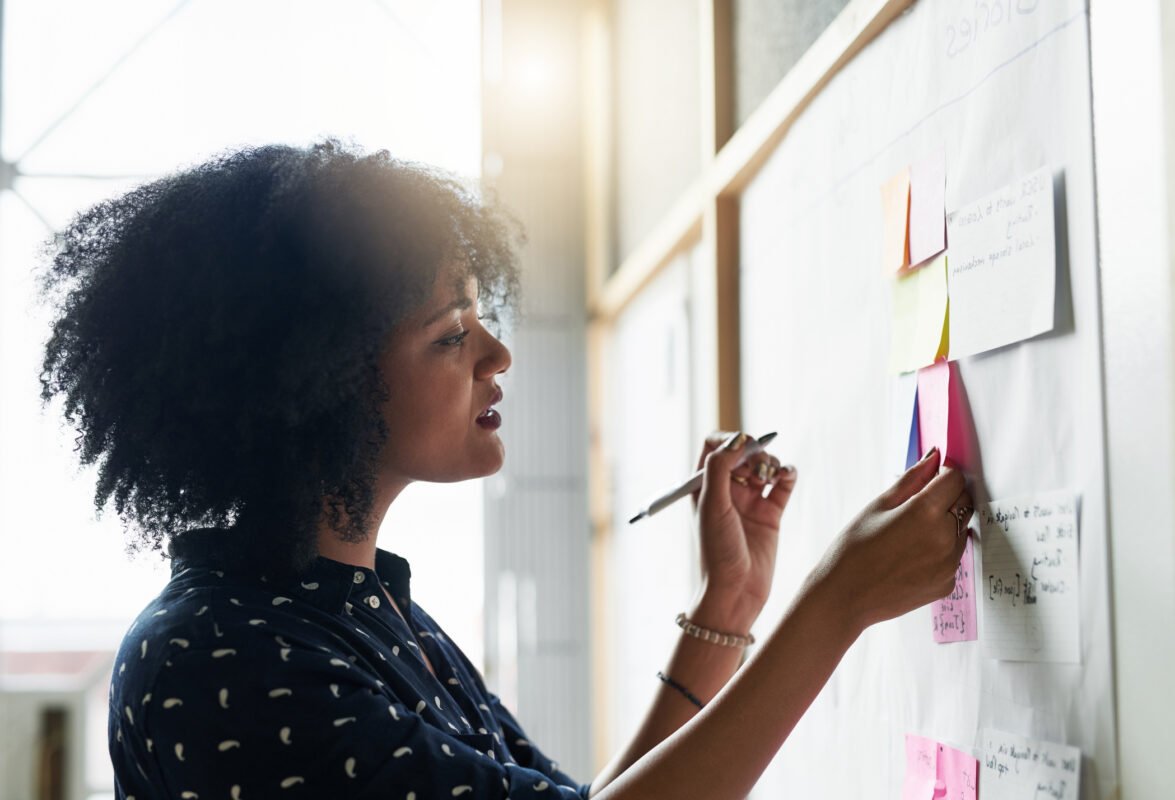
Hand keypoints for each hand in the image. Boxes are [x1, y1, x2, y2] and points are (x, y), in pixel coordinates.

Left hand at [689, 431, 797, 630]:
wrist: (735, 592)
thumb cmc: (716, 551)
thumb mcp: (712, 505)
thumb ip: (720, 468)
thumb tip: (737, 439)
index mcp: (705, 485)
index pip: (716, 445)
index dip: (731, 439)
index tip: (744, 447)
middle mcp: (727, 490)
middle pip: (743, 452)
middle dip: (755, 451)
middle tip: (759, 466)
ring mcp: (750, 501)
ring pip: (765, 466)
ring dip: (771, 462)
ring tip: (771, 477)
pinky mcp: (771, 514)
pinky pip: (783, 484)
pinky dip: (788, 474)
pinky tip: (787, 476)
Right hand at [811, 447, 972, 631]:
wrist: (845, 597)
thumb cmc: (854, 549)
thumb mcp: (878, 506)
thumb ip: (911, 479)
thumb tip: (934, 457)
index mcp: (925, 512)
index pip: (955, 479)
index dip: (943, 474)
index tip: (932, 478)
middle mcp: (944, 538)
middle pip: (964, 502)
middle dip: (947, 497)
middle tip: (917, 505)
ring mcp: (949, 564)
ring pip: (961, 529)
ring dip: (945, 524)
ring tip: (910, 535)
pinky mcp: (948, 583)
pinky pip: (953, 556)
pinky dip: (940, 550)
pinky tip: (911, 556)